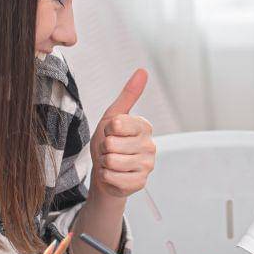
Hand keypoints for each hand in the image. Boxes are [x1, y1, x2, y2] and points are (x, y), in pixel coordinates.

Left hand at [89, 69, 155, 197]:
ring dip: (104, 163)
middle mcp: (150, 145)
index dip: (107, 130)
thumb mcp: (113, 117)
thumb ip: (129, 95)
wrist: (105, 171)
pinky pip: (112, 177)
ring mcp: (147, 166)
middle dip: (103, 148)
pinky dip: (106, 176)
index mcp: (144, 126)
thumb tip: (143, 70)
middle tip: (109, 151)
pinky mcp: (140, 183)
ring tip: (111, 162)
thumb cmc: (109, 141)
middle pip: (112, 144)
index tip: (111, 133)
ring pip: (111, 161)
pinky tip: (113, 175)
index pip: (117, 124)